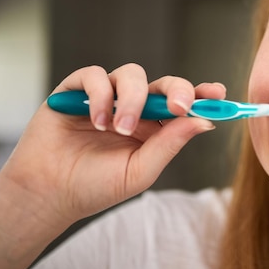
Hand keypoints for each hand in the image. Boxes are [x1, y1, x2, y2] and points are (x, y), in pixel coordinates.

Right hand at [4, 63, 223, 221]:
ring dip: (132, 99)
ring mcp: (106, 96)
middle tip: (179, 107)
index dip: (201, 94)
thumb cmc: (97, 185)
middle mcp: (134, 106)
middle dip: (177, 90)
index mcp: (154, 125)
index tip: (218, 93)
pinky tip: (97, 121)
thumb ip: (170, 144)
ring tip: (120, 129)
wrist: (50, 194)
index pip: (182, 102)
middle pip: (164, 83)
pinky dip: (100, 95)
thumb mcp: (141, 170)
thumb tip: (204, 122)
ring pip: (131, 74)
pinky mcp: (76, 90)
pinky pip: (94, 75)